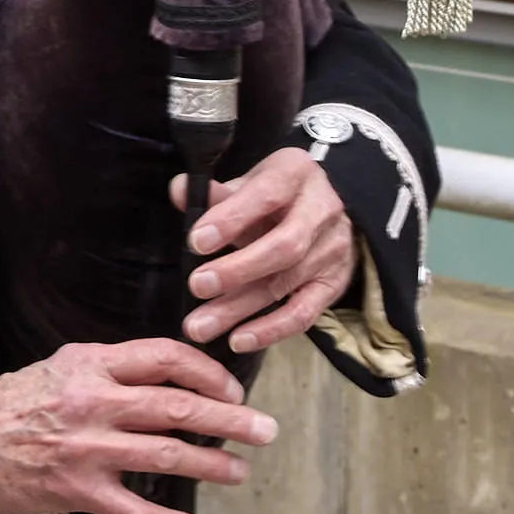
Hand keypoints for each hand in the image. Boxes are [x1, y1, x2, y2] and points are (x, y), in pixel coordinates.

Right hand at [0, 337, 272, 513]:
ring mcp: (87, 450)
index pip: (166, 358)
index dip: (209, 372)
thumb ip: (110, 369)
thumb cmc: (8, 405)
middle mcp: (94, 403)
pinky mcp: (77, 492)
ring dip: (213, 466)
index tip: (229, 389)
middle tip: (264, 429)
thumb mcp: (59, 367)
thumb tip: (165, 378)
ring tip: (238, 471)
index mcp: (91, 365)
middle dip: (232, 419)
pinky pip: (137, 512)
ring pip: (167, 456)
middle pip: (179, 406)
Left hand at [177, 150, 355, 355]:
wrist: (325, 209)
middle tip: (196, 286)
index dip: (230, 219)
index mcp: (295, 174)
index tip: (196, 241)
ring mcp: (332, 250)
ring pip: (286, 283)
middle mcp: (322, 211)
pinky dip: (270, 330)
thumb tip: (180, 190)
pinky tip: (237, 340)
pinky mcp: (333, 285)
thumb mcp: (250, 183)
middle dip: (238, 270)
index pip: (265, 196)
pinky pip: (304, 314)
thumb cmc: (276, 196)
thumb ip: (216, 193)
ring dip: (240, 308)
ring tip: (200, 326)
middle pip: (283, 246)